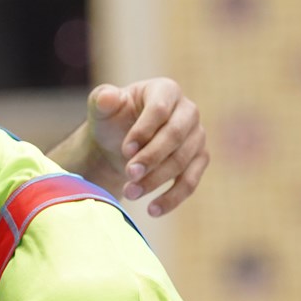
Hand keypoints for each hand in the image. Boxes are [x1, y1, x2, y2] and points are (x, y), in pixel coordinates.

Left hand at [88, 78, 208, 216]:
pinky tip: (151, 210)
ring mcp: (197, 136)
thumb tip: (107, 97)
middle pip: (176, 135)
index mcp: (166, 90)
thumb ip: (102, 100)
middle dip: (152, 157)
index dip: (144, 130)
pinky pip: (191, 182)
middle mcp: (188, 111)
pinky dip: (172, 198)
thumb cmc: (112, 121)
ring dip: (157, 180)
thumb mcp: (102, 109)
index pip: (160, 109)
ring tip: (130, 193)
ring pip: (183, 161)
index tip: (125, 150)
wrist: (117, 144)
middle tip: (128, 174)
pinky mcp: (199, 160)